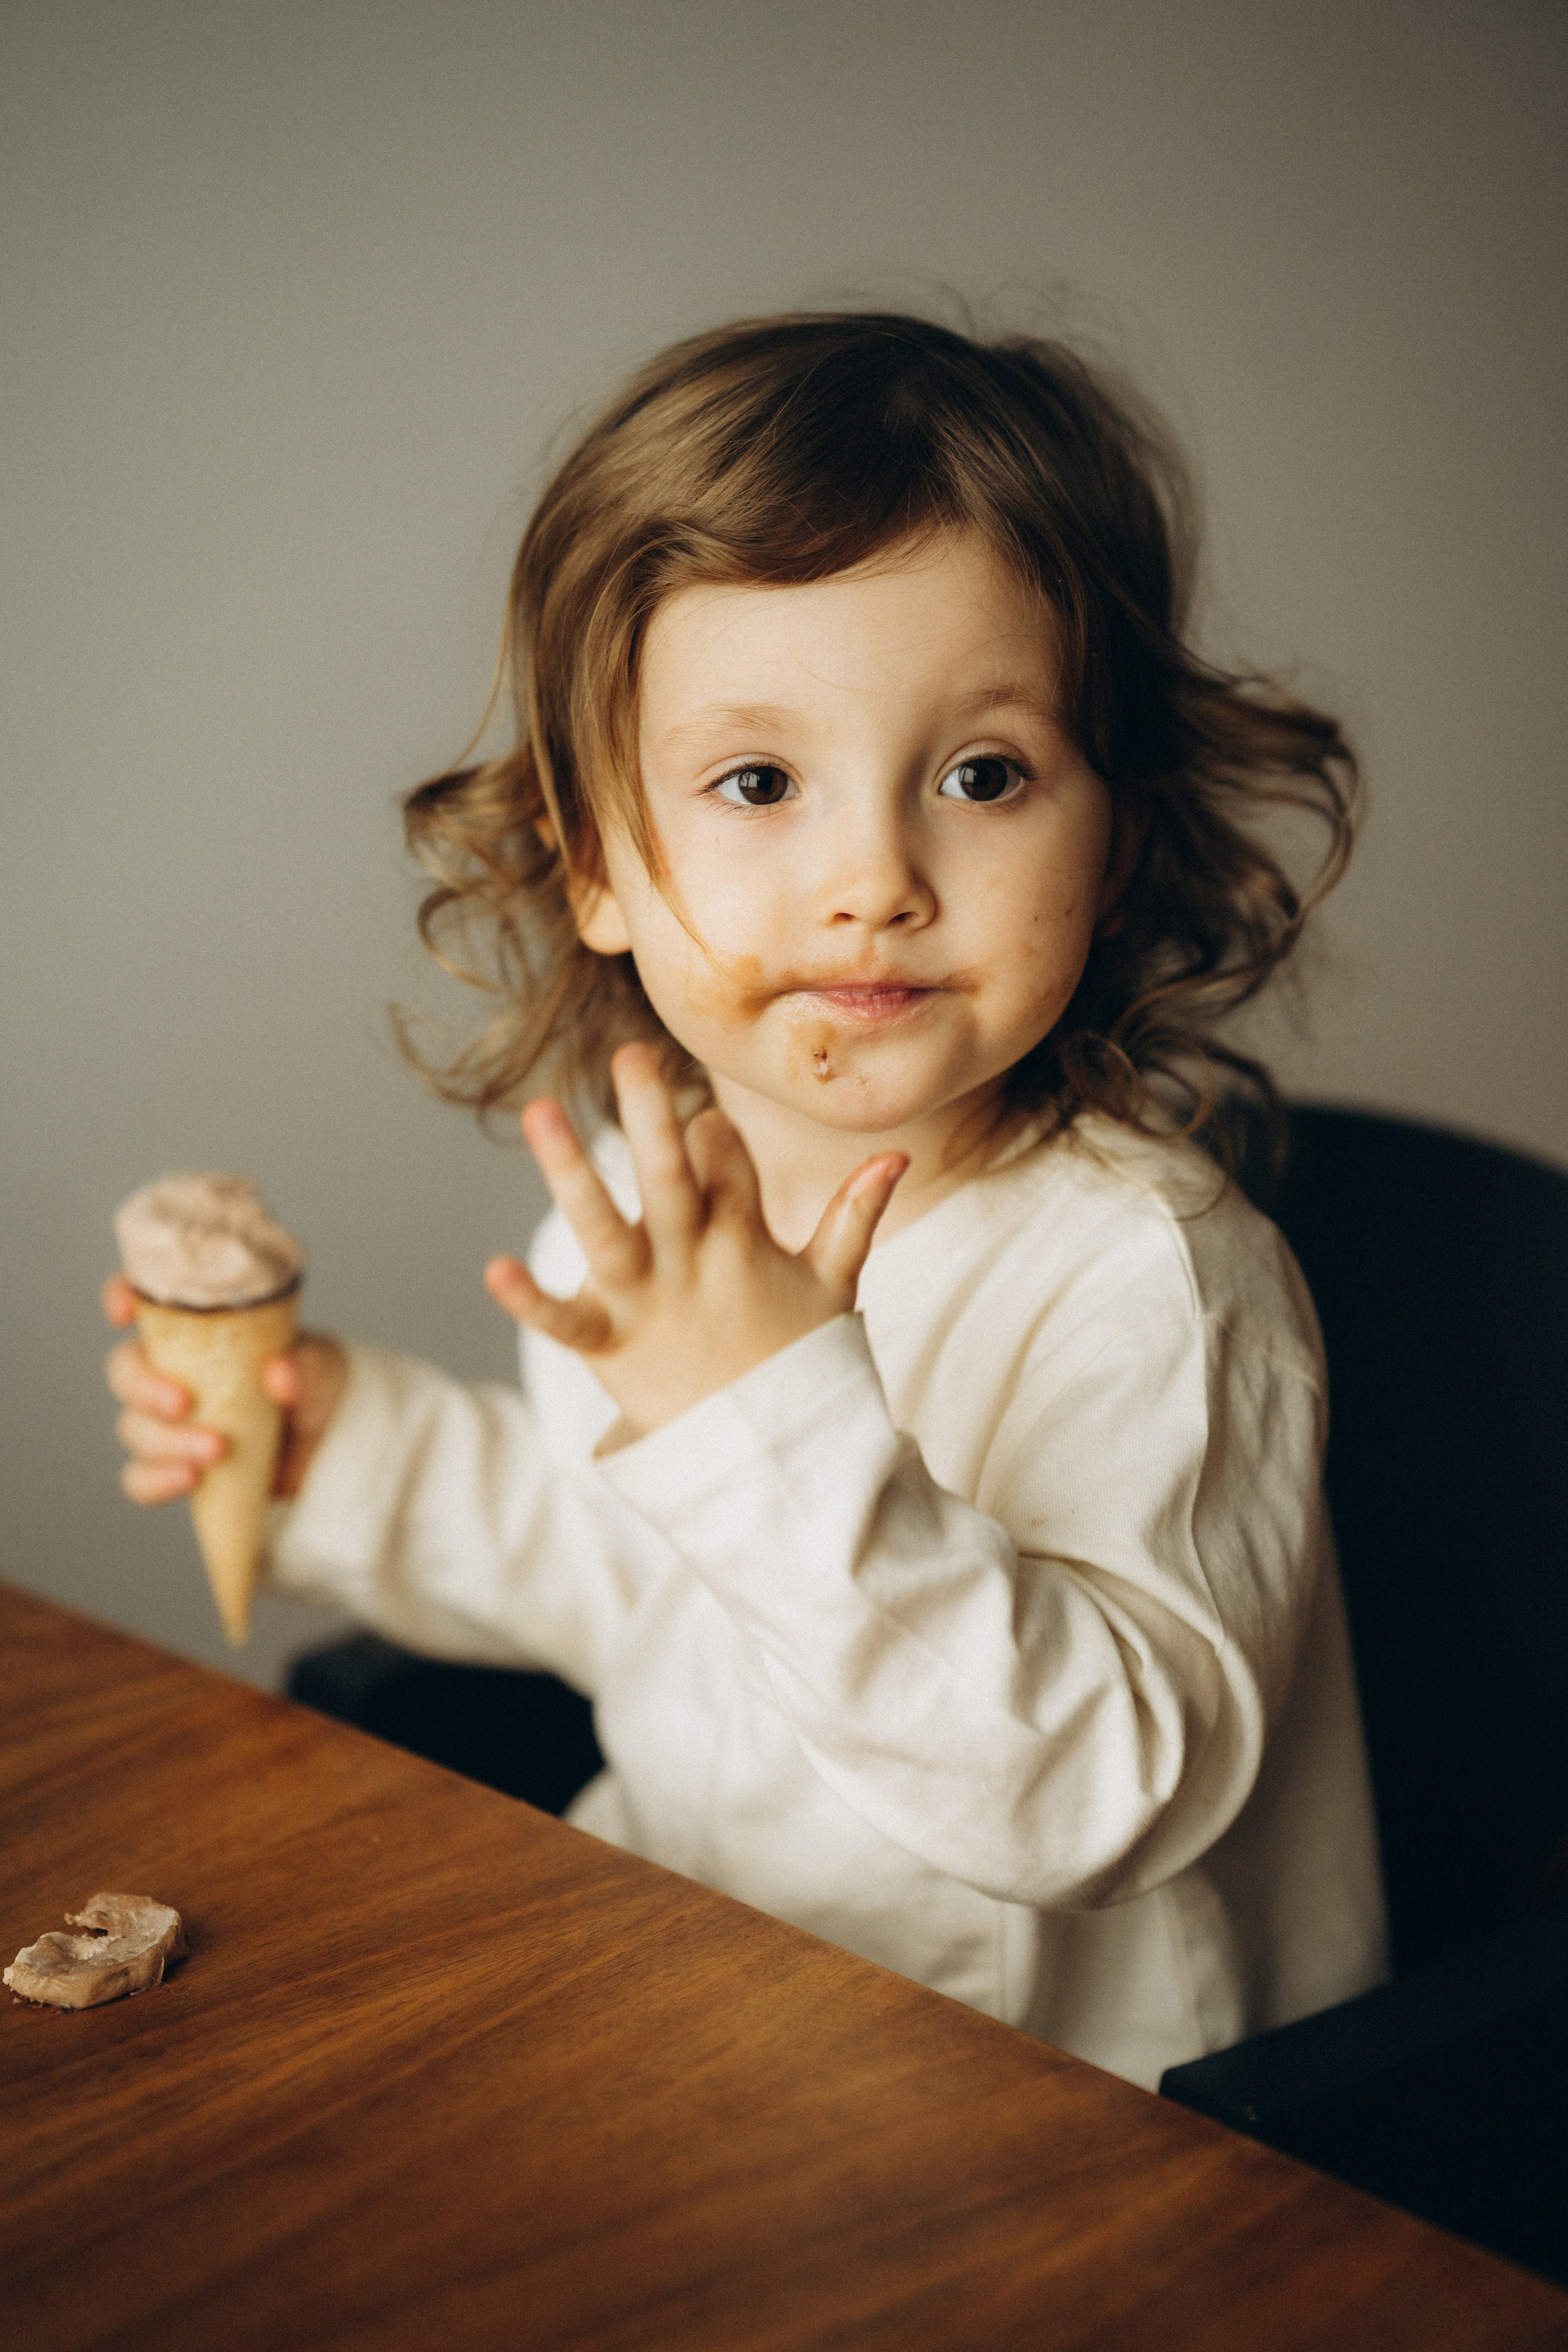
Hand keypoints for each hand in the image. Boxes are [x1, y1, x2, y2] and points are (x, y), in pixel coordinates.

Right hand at [102, 1273, 347, 1502]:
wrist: (332, 1444)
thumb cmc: (317, 1386)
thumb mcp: (323, 1368)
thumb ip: (305, 1366)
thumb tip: (278, 1373)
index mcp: (200, 1327)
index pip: (147, 1302)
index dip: (121, 1296)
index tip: (122, 1310)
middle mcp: (174, 1369)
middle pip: (125, 1370)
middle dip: (143, 1387)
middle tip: (183, 1403)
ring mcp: (171, 1421)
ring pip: (134, 1427)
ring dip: (166, 1441)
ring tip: (215, 1450)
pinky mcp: (176, 1464)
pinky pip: (141, 1477)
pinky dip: (157, 1481)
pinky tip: (189, 1479)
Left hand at [485, 1043, 905, 1436]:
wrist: (770, 1457)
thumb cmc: (795, 1358)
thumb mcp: (834, 1285)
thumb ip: (856, 1215)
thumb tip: (894, 1155)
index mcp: (743, 1240)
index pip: (727, 1164)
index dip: (713, 1139)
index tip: (703, 1126)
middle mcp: (691, 1262)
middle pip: (670, 1176)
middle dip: (650, 1114)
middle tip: (629, 1053)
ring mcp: (648, 1302)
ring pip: (605, 1229)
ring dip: (570, 1171)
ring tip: (539, 1111)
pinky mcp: (610, 1345)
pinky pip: (565, 1322)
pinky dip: (531, 1300)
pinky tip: (495, 1269)